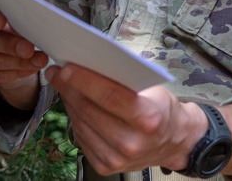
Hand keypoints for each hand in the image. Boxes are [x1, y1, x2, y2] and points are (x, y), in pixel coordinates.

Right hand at [0, 0, 48, 108]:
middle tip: (29, 49)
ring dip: (18, 62)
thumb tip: (32, 26)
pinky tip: (30, 68)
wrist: (5, 44)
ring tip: (39, 60)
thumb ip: (19, 15)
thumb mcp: (15, 14)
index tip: (2, 21)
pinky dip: (14, 73)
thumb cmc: (13, 22)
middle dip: (10, 45)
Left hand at [45, 64, 203, 174]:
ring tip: (61, 84)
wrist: (174, 141)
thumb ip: (125, 81)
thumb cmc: (162, 109)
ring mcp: (116, 158)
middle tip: (57, 72)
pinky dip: (75, 118)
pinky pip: (81, 138)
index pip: (109, 97)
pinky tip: (72, 104)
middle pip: (90, 110)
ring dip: (68, 102)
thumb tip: (92, 64)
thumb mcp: (153, 90)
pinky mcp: (105, 167)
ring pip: (81, 124)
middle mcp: (131, 143)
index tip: (66, 68)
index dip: (85, 81)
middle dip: (69, 88)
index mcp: (147, 119)